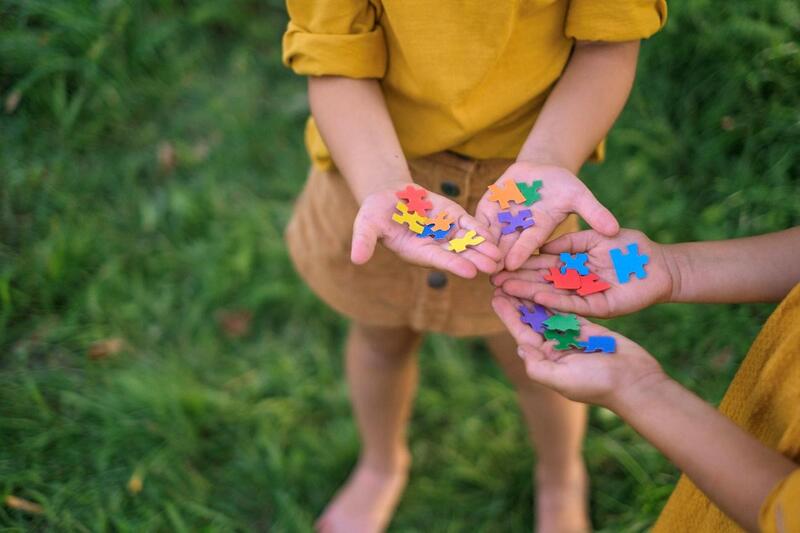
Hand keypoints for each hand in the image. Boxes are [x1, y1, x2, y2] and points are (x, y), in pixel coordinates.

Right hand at [351, 186, 501, 277]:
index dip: (453, 264)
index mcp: (416, 251)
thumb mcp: (366, 225)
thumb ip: (363, 242)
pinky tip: (496, 236)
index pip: (438, 259)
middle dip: (476, 260)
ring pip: (468, 242)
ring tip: (501, 256)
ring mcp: (446, 233)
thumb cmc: (374, 213)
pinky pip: (469, 225)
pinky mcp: (453, 218)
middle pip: (458, 254)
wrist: (387, 196)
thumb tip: (356, 259)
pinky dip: (481, 230)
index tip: (470, 271)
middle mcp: (434, 246)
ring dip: (484, 249)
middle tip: (494, 268)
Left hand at [474, 161, 618, 271]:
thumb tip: (616, 230)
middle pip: (505, 247)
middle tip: (484, 272)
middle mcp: (519, 232)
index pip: (528, 245)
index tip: (512, 264)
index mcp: (539, 231)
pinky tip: (462, 236)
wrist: (540, 170)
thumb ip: (594, 211)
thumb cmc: (563, 185)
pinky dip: (470, 228)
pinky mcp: (488, 211)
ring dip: (480, 247)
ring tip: (469, 257)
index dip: (520, 253)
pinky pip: (477, 220)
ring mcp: (502, 222)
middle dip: (495, 259)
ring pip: (488, 237)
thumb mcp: (579, 195)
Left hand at [491, 292, 666, 408]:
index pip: (522, 334)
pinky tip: (545, 282)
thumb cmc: (598, 384)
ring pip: (548, 312)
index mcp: (546, 360)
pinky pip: (568, 310)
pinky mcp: (588, 328)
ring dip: (534, 296)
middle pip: (532, 320)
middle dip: (518, 301)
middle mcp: (556, 348)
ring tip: (521, 277)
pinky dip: (556, 298)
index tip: (495, 296)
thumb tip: (520, 348)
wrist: (635, 383)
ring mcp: (572, 337)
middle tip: (503, 279)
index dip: (508, 315)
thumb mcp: (562, 379)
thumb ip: (538, 366)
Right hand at [492, 229, 676, 316]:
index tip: (501, 261)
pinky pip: (573, 304)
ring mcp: (584, 296)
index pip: (542, 265)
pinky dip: (554, 300)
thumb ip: (571, 242)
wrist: (661, 264)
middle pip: (541, 282)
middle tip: (492, 280)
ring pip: (551, 295)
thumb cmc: (632, 247)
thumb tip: (543, 247)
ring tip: (505, 290)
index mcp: (573, 265)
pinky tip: (535, 296)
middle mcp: (574, 283)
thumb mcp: (595, 237)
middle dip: (517, 280)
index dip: (522, 264)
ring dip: (528, 292)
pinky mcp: (598, 307)